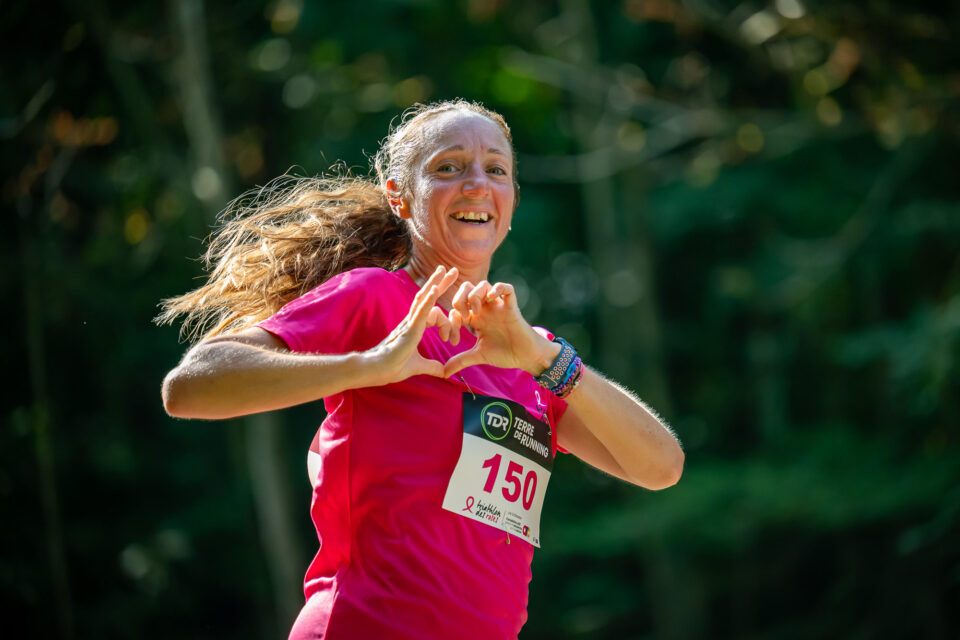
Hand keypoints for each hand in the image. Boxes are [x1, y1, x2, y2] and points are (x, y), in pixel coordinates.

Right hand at [365, 266, 459, 384]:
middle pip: (427, 296)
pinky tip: (435, 289)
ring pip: (423, 298)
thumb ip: (431, 366)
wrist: (377, 371)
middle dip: (440, 283)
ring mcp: (410, 323)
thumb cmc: (392, 367)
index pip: (431, 309)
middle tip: (453, 270)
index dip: (445, 310)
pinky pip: (420, 311)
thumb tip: (444, 371)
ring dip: (435, 283)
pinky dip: (428, 299)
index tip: (454, 319)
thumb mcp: (418, 366)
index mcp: (414, 327)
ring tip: (445, 269)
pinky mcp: (409, 328)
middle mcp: (411, 321)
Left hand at [443, 280, 559, 377]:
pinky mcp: (511, 306)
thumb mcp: (478, 356)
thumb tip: (444, 373)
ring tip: (474, 312)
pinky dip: (498, 288)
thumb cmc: (504, 354)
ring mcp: (498, 306)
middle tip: (462, 317)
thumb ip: (460, 361)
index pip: (456, 309)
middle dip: (459, 299)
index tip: (454, 341)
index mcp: (475, 318)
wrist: (526, 357)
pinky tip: (492, 299)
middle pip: (467, 288)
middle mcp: (485, 309)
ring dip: (474, 295)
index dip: (450, 322)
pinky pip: (506, 288)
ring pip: (483, 285)